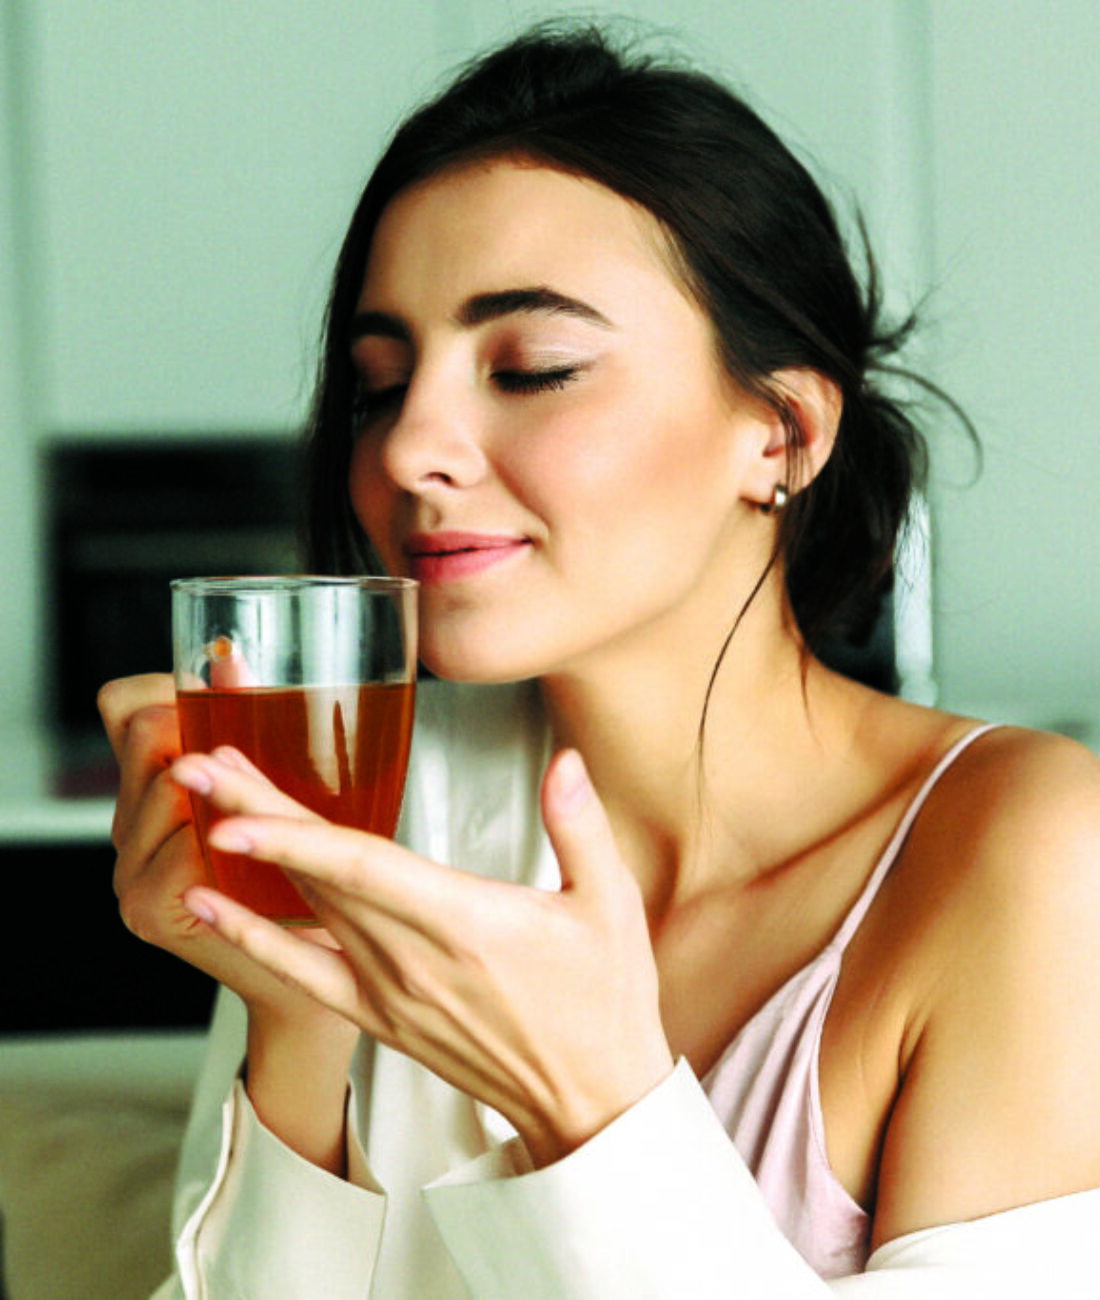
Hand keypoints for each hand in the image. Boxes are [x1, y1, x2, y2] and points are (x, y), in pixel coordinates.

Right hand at [97, 673, 354, 1027]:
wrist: (310, 975)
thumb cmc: (303, 878)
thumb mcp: (276, 794)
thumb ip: (250, 735)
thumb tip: (237, 663)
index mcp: (149, 789)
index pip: (123, 706)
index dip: (166, 684)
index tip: (225, 681)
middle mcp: (128, 827)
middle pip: (142, 733)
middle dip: (199, 725)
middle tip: (250, 740)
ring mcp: (130, 872)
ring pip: (164, 786)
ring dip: (219, 781)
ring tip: (261, 799)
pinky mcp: (152, 913)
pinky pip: (181, 851)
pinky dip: (218, 839)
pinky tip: (248, 843)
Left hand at [181, 746, 675, 1165]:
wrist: (590, 1100)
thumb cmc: (604, 1002)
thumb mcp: (611, 904)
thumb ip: (579, 825)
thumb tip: (563, 760)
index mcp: (465, 922)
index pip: (361, 870)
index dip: (292, 838)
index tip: (234, 809)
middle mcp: (412, 959)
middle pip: (315, 878)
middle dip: (251, 816)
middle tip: (197, 767)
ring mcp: (389, 993)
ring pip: (304, 915)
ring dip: (248, 861)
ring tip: (204, 810)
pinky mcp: (381, 1017)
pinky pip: (303, 977)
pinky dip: (251, 942)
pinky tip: (212, 909)